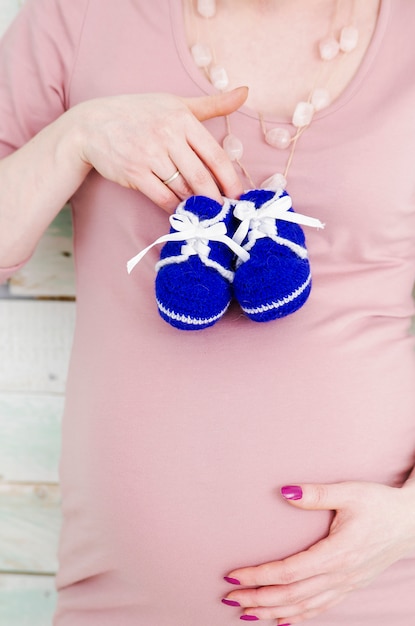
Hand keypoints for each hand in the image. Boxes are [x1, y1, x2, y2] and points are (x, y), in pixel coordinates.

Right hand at [73, 87, 247, 210]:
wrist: (93, 125)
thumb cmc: (139, 113)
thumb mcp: (176, 103)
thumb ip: (212, 104)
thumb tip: (245, 93)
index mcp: (182, 119)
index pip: (215, 155)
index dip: (230, 179)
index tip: (239, 196)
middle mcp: (167, 135)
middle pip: (201, 176)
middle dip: (216, 199)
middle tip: (225, 212)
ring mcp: (149, 155)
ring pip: (182, 189)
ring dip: (196, 204)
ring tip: (206, 213)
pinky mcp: (134, 173)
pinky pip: (162, 197)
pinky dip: (175, 208)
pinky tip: (182, 210)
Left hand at [222, 480, 414, 623]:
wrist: (410, 522)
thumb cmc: (379, 504)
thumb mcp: (349, 493)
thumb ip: (316, 494)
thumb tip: (285, 492)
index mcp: (337, 553)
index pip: (290, 571)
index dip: (260, 576)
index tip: (234, 575)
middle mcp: (341, 575)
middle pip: (292, 595)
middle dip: (258, 599)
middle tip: (230, 598)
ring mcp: (347, 584)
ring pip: (305, 607)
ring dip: (273, 611)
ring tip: (246, 613)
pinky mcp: (351, 586)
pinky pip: (321, 608)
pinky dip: (299, 617)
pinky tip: (282, 620)